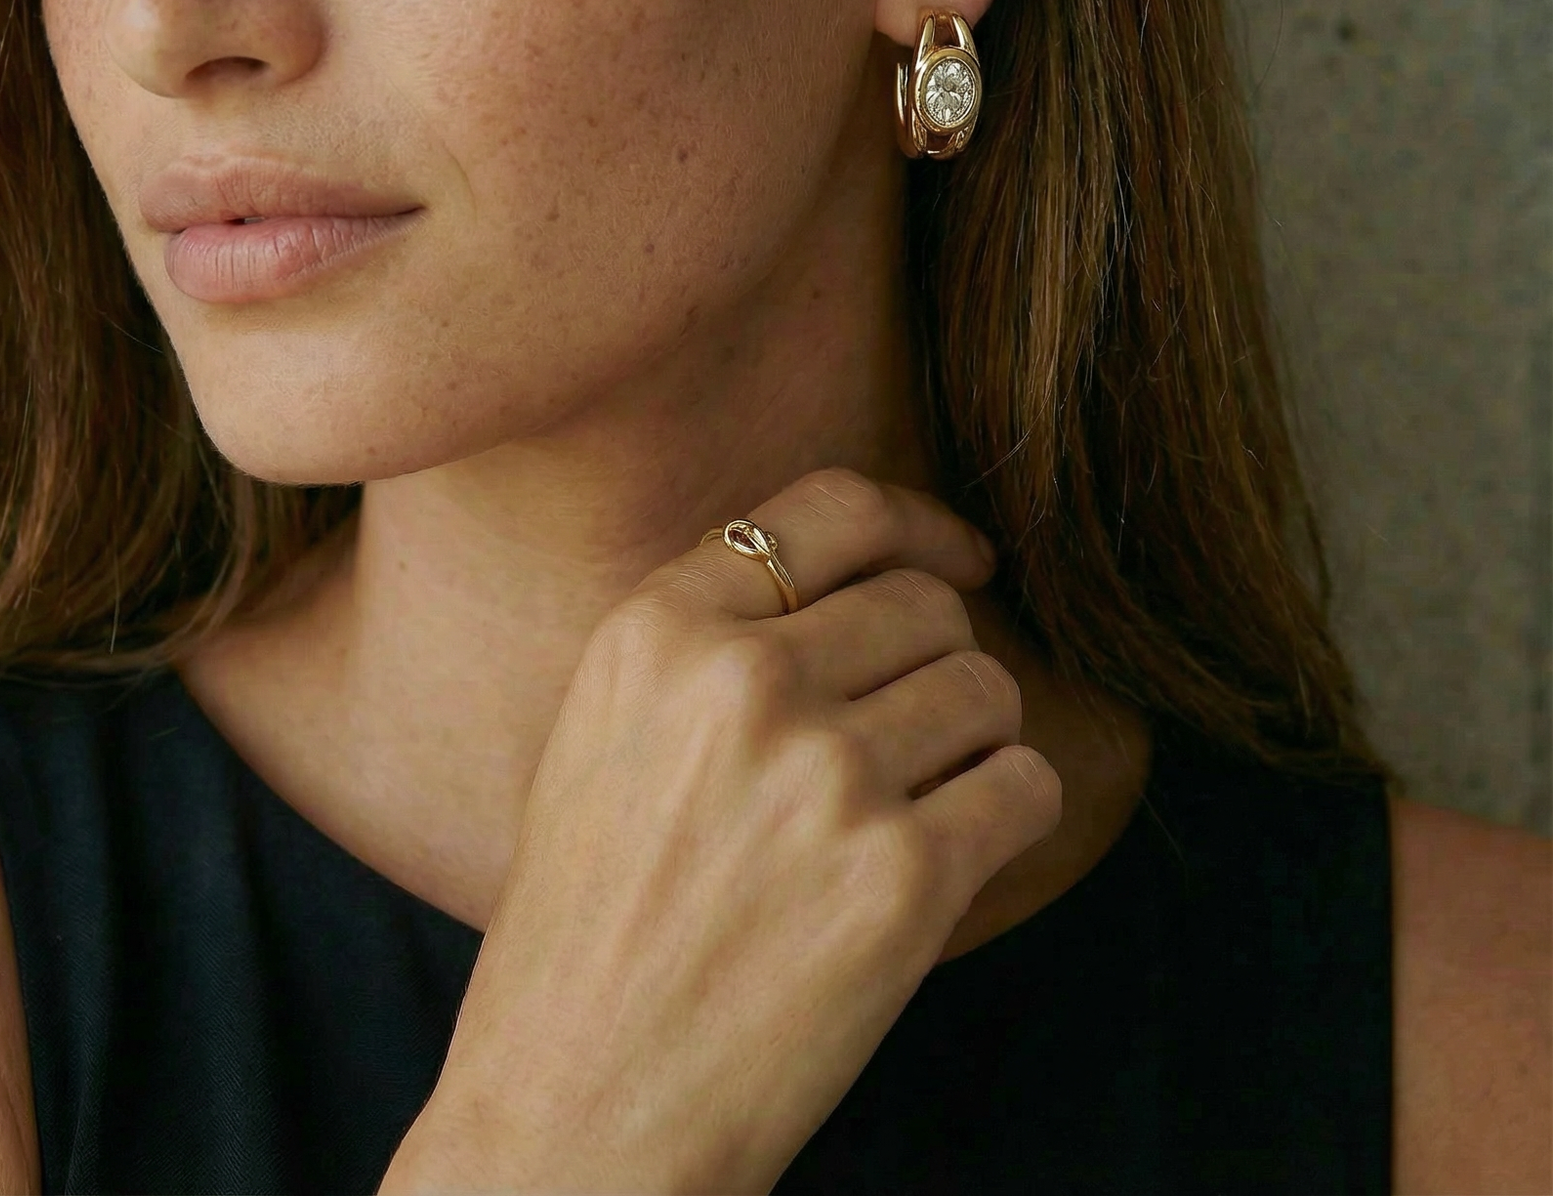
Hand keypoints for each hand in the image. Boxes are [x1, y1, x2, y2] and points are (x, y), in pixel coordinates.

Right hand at [380, 468, 1060, 1195]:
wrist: (583, 1100)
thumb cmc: (592, 919)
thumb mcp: (604, 726)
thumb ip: (708, 634)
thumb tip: (860, 573)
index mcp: (657, 629)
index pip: (832, 509)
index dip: (919, 527)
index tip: (960, 559)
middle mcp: (743, 679)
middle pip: (924, 603)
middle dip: (935, 661)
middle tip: (907, 734)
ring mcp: (828, 773)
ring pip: (985, 685)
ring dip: (974, 740)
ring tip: (913, 805)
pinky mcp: (904, 875)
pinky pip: (1025, 785)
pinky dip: (1009, 814)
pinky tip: (949, 857)